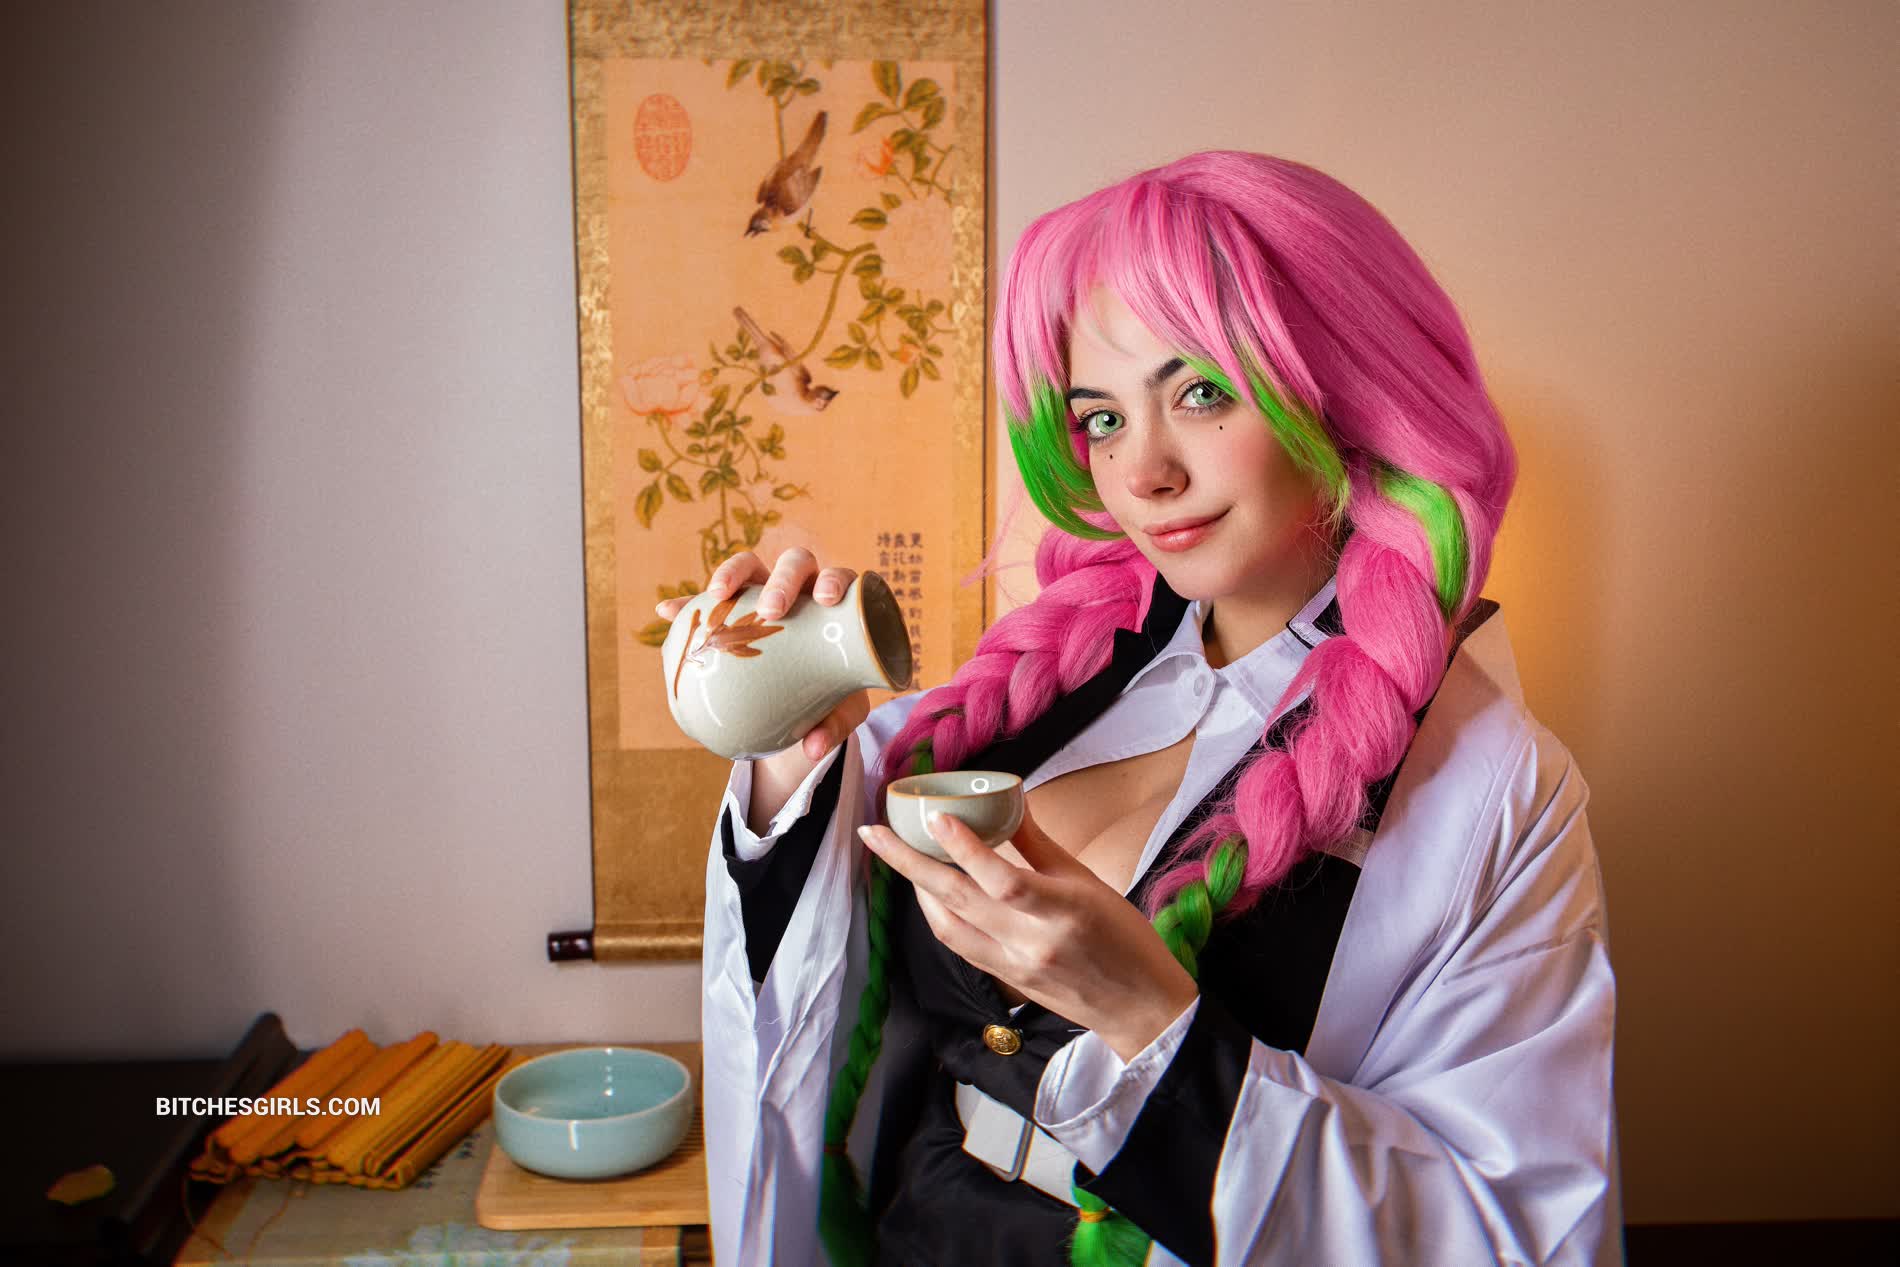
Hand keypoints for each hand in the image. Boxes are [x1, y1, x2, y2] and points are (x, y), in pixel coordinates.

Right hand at [656, 548, 869, 762]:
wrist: (801, 695)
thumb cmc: (831, 693)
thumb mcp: (840, 712)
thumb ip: (834, 726)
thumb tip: (812, 750)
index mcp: (833, 606)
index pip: (837, 579)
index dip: (833, 581)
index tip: (826, 600)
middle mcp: (800, 589)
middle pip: (793, 564)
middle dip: (782, 580)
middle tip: (771, 609)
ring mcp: (762, 591)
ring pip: (748, 567)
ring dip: (732, 574)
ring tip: (716, 595)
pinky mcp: (728, 607)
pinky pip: (704, 601)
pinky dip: (686, 603)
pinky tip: (668, 613)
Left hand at [857, 805, 1199, 1063]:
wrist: (1138, 1007)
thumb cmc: (1123, 938)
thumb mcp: (1087, 880)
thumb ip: (1039, 844)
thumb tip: (1008, 800)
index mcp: (1061, 911)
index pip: (1002, 879)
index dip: (963, 848)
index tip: (934, 817)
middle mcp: (1030, 942)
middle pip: (956, 900)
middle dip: (908, 864)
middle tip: (874, 834)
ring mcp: (1013, 966)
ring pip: (947, 926)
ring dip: (916, 890)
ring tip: (897, 856)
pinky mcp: (1005, 980)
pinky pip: (958, 944)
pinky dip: (937, 915)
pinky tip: (929, 892)